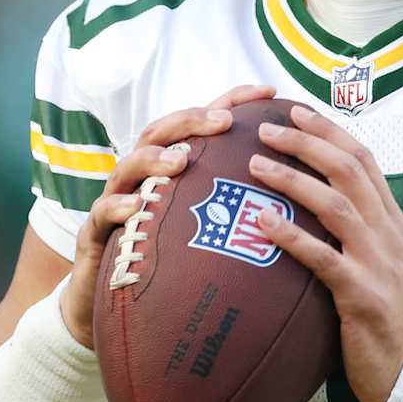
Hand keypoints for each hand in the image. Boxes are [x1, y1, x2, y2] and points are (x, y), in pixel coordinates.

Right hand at [61, 84, 275, 346]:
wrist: (112, 310)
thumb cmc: (171, 266)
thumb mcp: (210, 233)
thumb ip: (244, 209)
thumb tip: (307, 199)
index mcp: (175, 168)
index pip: (203, 124)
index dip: (234, 102)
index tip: (270, 92)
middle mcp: (145, 176)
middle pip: (163, 131)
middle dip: (192, 120)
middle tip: (224, 121)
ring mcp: (117, 199)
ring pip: (129, 165)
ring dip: (155, 158)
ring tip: (182, 160)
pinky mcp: (95, 233)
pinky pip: (102, 214)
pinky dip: (118, 206)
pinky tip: (136, 206)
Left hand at [246, 104, 402, 401]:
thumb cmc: (388, 321)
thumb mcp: (383, 265)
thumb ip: (360, 233)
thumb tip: (318, 205)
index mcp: (393, 223)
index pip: (364, 161)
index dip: (331, 132)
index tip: (298, 112)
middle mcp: (389, 234)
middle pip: (349, 171)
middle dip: (308, 143)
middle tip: (269, 128)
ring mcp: (378, 263)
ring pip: (336, 205)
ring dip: (294, 179)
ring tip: (256, 165)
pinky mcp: (362, 295)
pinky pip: (324, 258)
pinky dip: (292, 236)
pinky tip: (263, 223)